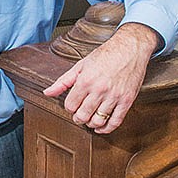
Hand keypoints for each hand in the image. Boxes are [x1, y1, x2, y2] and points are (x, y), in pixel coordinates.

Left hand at [43, 23, 159, 132]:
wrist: (130, 48)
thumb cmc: (105, 55)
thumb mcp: (81, 65)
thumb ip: (63, 81)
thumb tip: (47, 93)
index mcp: (86, 80)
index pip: (70, 105)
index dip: (69, 107)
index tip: (73, 105)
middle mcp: (99, 90)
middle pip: (83, 116)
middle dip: (78, 118)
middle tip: (79, 115)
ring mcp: (114, 96)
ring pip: (98, 121)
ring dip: (91, 123)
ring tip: (90, 119)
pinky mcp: (127, 100)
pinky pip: (116, 121)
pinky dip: (106, 129)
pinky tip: (101, 128)